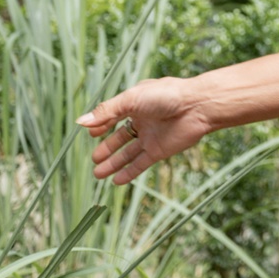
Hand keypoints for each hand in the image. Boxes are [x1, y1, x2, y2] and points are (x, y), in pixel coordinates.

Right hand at [76, 76, 210, 183]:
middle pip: (120, 137)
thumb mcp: (131, 99)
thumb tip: (81, 122)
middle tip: (94, 159)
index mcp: (135, 103)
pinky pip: (141, 163)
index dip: (102, 124)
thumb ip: (107, 112)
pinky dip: (129, 172)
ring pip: (128, 153)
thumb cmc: (166, 96)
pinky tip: (116, 181)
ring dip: (114, 163)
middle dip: (106, 148)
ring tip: (97, 174)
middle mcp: (142, 120)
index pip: (114, 115)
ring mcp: (151, 136)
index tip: (90, 133)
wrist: (197, 107)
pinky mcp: (159, 150)